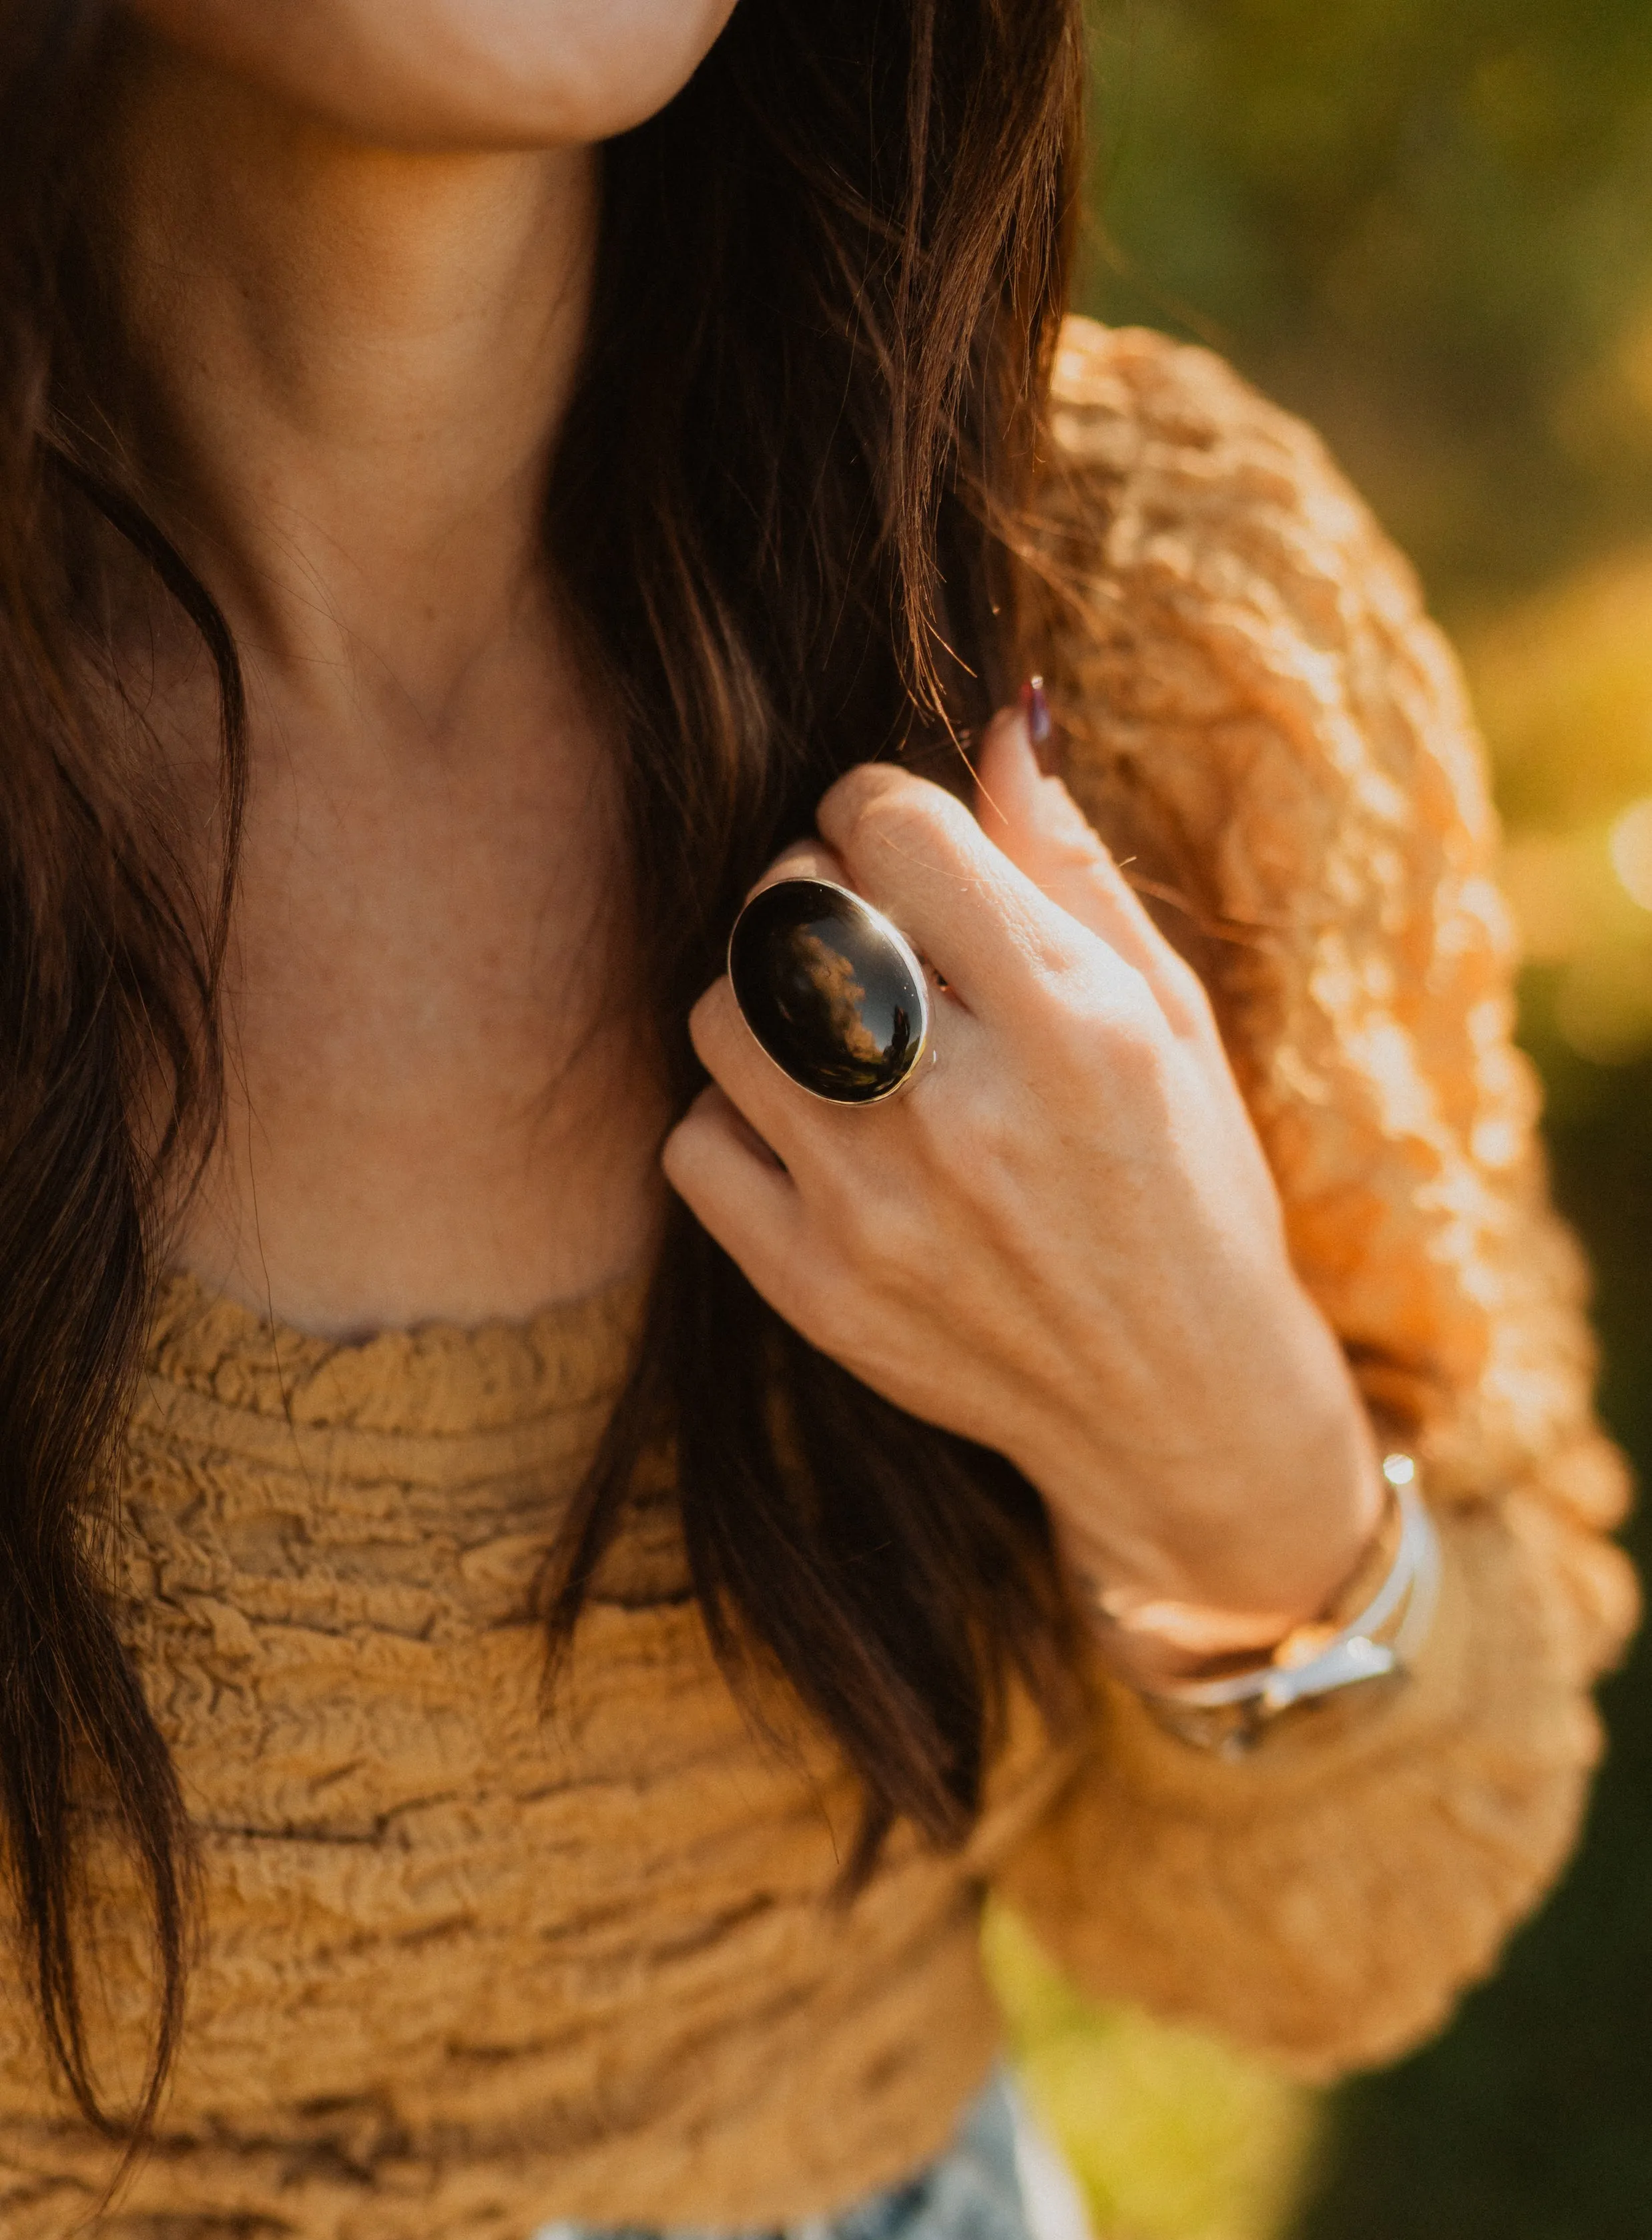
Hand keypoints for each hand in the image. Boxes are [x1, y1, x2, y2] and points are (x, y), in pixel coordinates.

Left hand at [661, 702, 1384, 1692]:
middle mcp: (965, 1108)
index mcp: (1073, 1021)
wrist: (1181, 1406)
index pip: (894, 825)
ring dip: (763, 994)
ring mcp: (877, 1207)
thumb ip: (1071, 870)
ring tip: (831, 1029)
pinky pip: (695, 1142)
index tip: (901, 847)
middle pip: (786, 904)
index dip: (879, 806)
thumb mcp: (1171, 1018)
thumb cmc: (1191, 1190)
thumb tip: (997, 723)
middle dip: (812, 884)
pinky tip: (809, 1130)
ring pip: (721, 1012)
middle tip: (862, 929)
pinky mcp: (815, 1289)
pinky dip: (735, 1117)